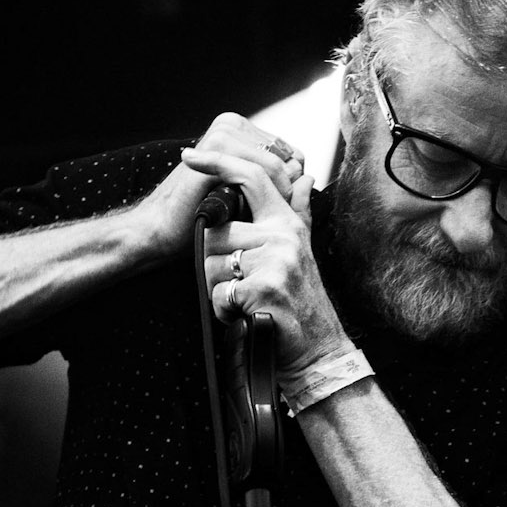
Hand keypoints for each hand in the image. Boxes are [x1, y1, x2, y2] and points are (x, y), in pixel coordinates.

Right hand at [135, 112, 307, 261]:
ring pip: (278, 166)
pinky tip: (254, 217)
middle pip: (287, 158)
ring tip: (262, 220)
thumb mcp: (246, 199)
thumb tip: (311, 178)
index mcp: (239, 130)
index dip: (291, 187)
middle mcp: (231, 123)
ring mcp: (223, 131)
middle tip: (271, 219)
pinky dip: (265, 196)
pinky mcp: (217, 146)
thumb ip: (279, 188)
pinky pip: (261, 171)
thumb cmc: (203, 217)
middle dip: (286, 192)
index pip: (290, 155)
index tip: (280, 214)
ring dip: (278, 198)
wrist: (162, 229)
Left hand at [180, 138, 349, 373]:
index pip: (252, 177)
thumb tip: (303, 177)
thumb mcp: (301, 251)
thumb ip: (297, 211)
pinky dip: (225, 311)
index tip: (189, 156)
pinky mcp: (265, 287)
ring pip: (213, 264)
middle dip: (216, 263)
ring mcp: (276, 260)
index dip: (218, 163)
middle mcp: (283, 235)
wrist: (318, 350)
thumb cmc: (299, 303)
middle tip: (242, 285)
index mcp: (287, 223)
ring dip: (220, 290)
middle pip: (217, 232)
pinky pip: (219, 293)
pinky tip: (246, 316)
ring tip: (247, 301)